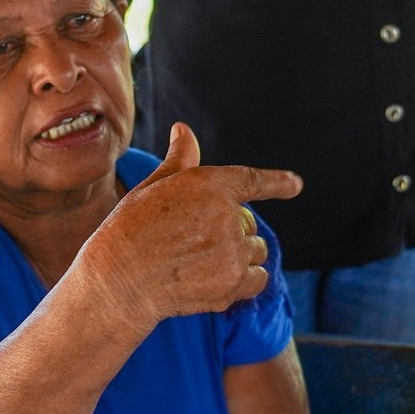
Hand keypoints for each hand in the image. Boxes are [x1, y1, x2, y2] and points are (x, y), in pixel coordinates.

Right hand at [79, 124, 301, 332]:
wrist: (119, 281)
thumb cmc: (128, 231)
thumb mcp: (152, 188)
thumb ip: (180, 160)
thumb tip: (183, 129)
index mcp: (208, 184)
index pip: (252, 181)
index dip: (277, 182)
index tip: (296, 185)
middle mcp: (226, 214)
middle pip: (249, 224)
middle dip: (231, 233)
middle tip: (193, 245)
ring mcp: (233, 250)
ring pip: (256, 251)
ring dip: (239, 258)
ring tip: (199, 265)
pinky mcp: (235, 282)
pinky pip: (258, 279)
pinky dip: (243, 282)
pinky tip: (212, 284)